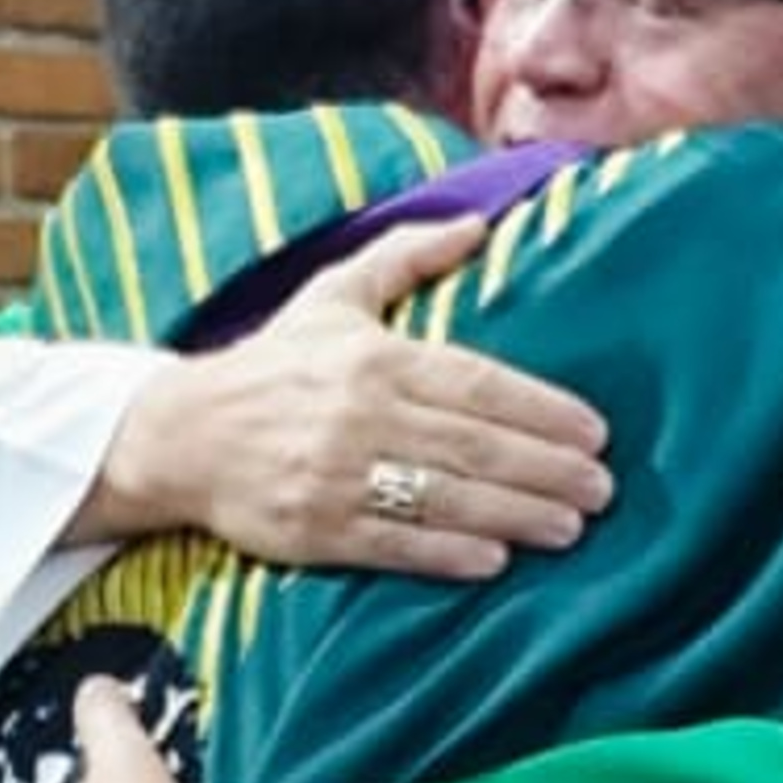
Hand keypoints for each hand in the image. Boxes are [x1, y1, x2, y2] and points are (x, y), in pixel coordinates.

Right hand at [92, 214, 612, 577]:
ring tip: (571, 527)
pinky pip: (397, 545)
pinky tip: (497, 560)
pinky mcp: (315, 530)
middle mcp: (360, 414)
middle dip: (548, 469)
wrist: (180, 435)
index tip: (596, 431)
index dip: (542, 410)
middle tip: (602, 489)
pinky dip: (450, 555)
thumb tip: (477, 222)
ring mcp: (337, 476)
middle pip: (475, 445)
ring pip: (446, 498)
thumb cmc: (270, 365)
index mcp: (374, 357)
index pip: (478, 383)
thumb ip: (406, 256)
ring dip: (517, 515)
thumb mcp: (332, 295)